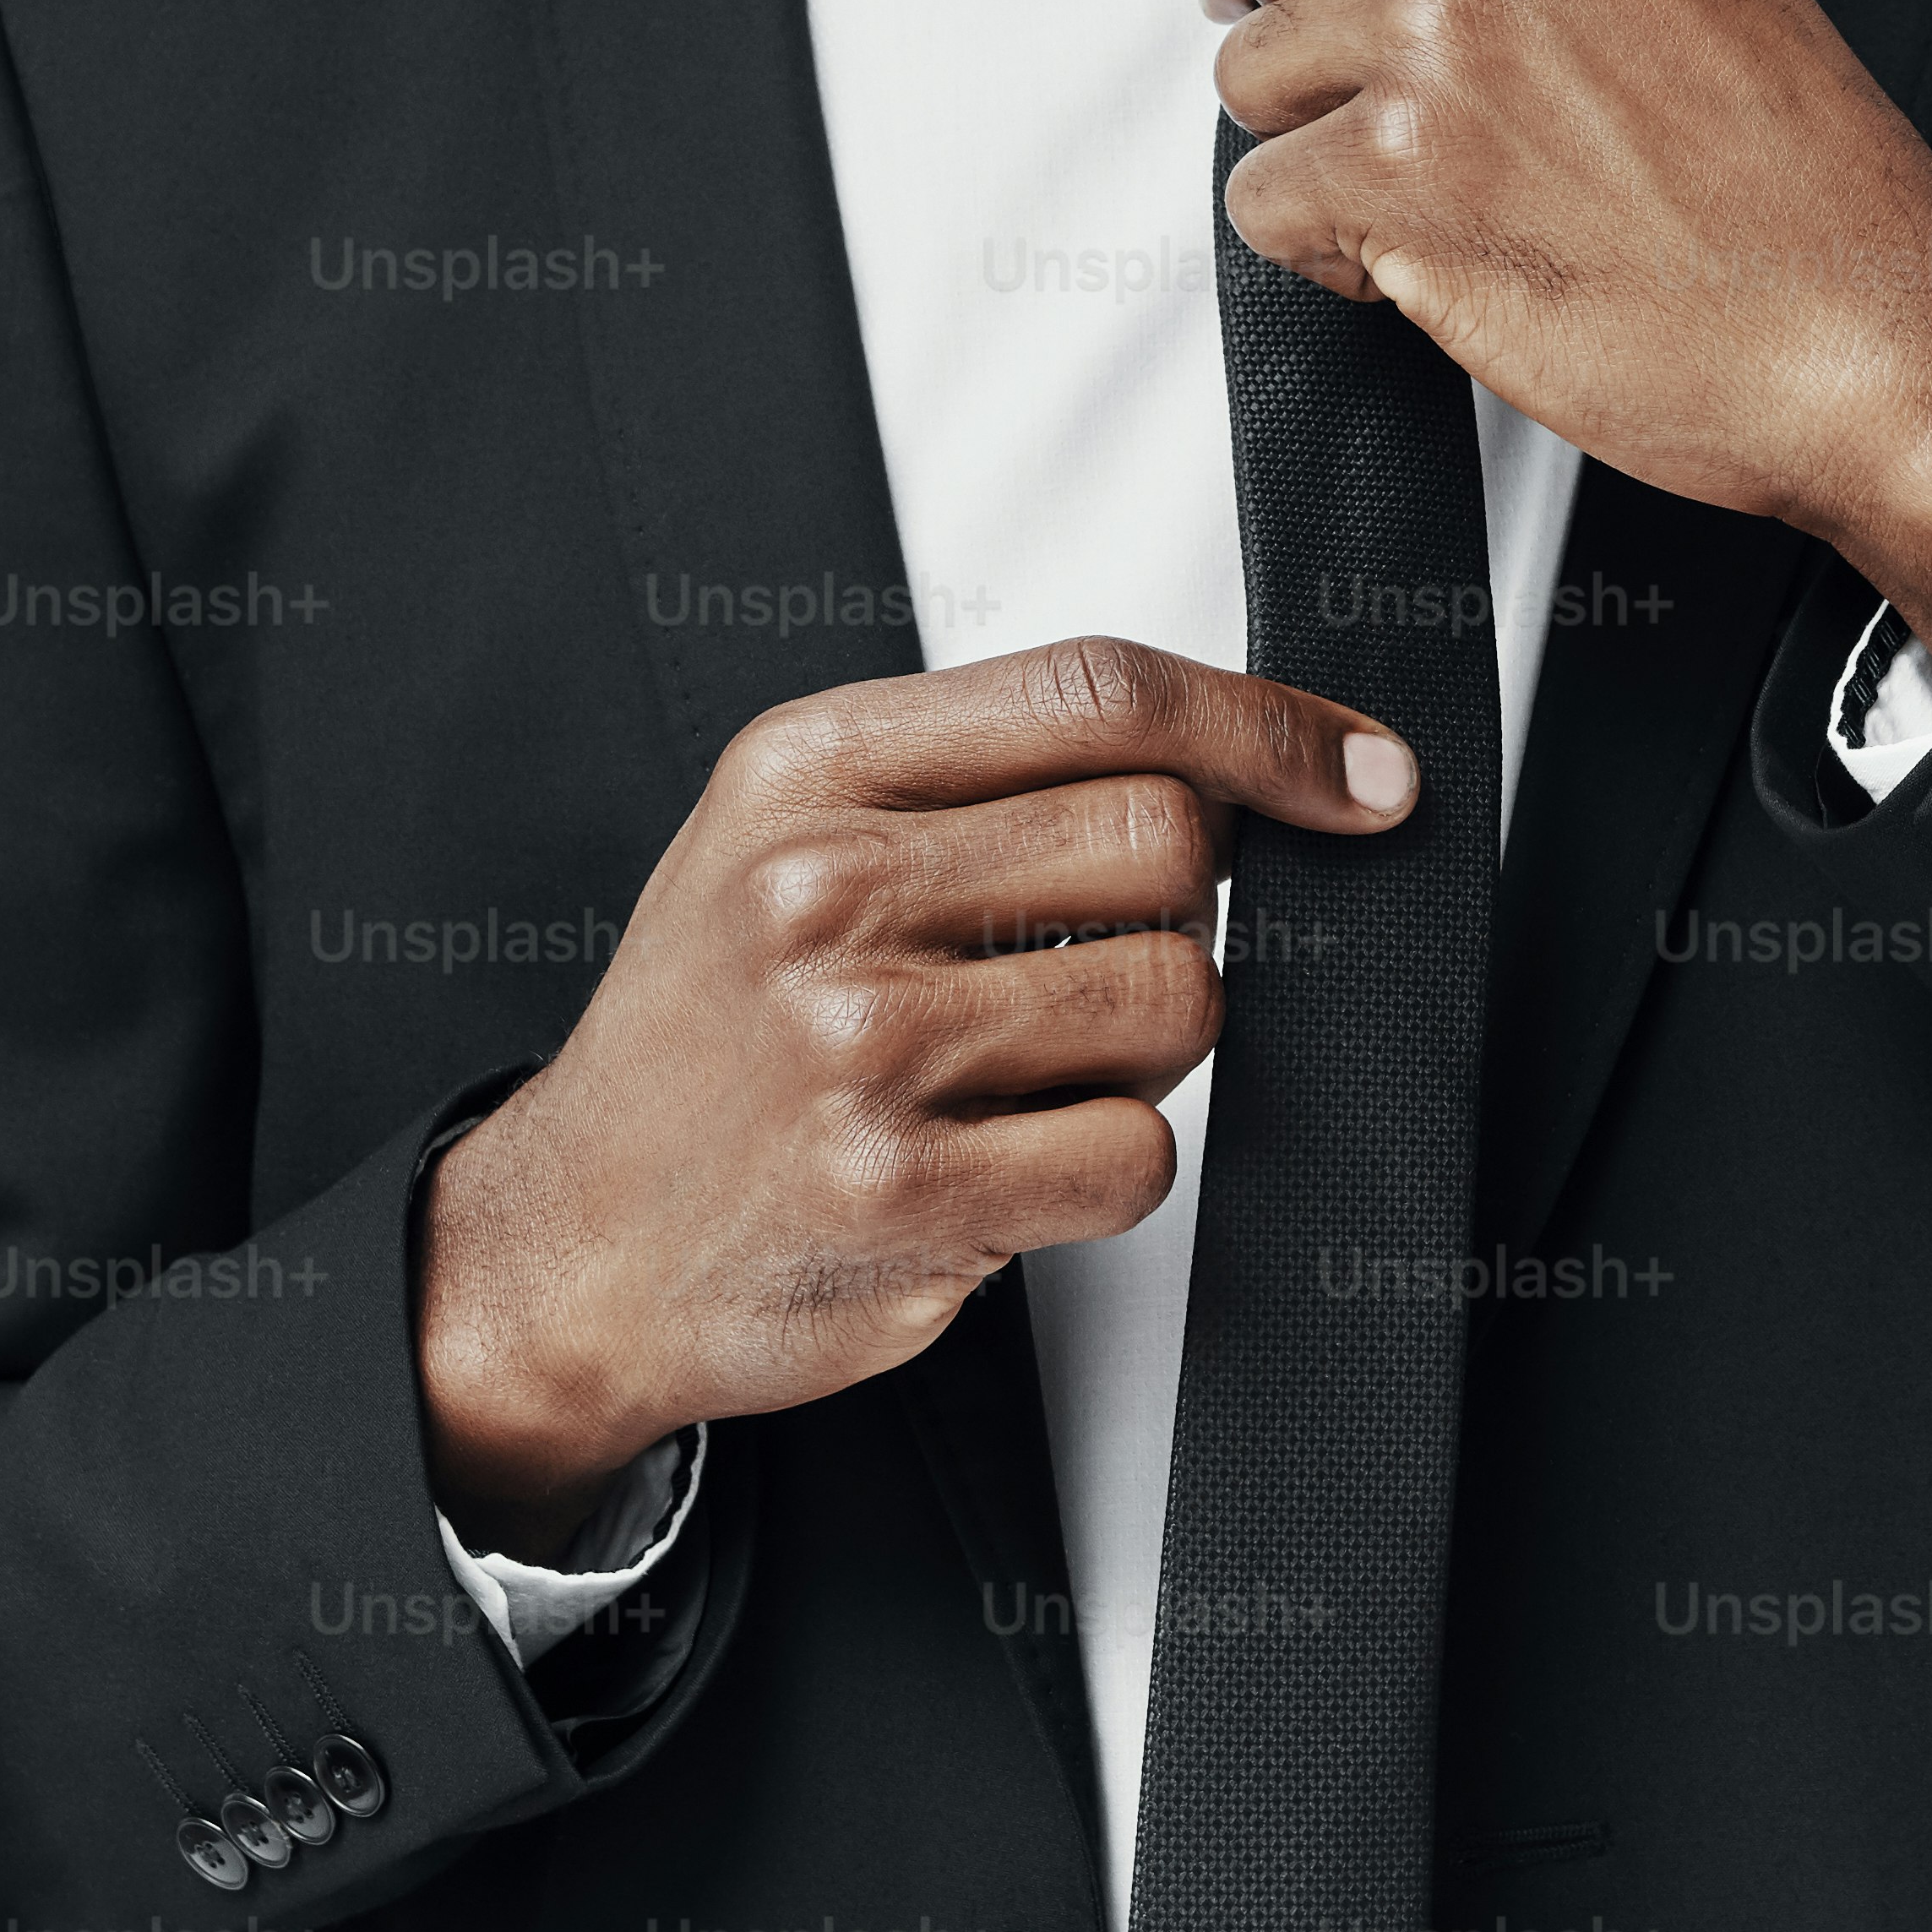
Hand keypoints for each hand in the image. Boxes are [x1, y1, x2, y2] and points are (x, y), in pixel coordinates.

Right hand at [413, 637, 1418, 1553]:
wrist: (571, 1240)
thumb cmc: (708, 1033)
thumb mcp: (787, 835)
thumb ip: (977, 775)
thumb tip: (1239, 762)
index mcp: (808, 768)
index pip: (1101, 691)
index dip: (1266, 726)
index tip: (1360, 774)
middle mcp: (823, 889)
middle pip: (1169, 843)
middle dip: (1182, 916)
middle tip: (1091, 971)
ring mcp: (857, 1044)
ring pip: (1176, 1000)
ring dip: (1146, 1052)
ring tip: (1024, 1074)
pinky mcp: (897, 1193)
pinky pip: (1136, 1154)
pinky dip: (1106, 1167)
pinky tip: (1003, 1164)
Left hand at [1199, 0, 1931, 689]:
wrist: (1872, 326)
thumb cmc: (1797, 178)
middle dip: (1262, 4)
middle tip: (1326, 86)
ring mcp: (1442, 35)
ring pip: (1246, 75)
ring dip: (1315, 152)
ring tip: (1441, 197)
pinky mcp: (1401, 169)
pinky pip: (1260, 202)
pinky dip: (1329, 254)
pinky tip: (1439, 261)